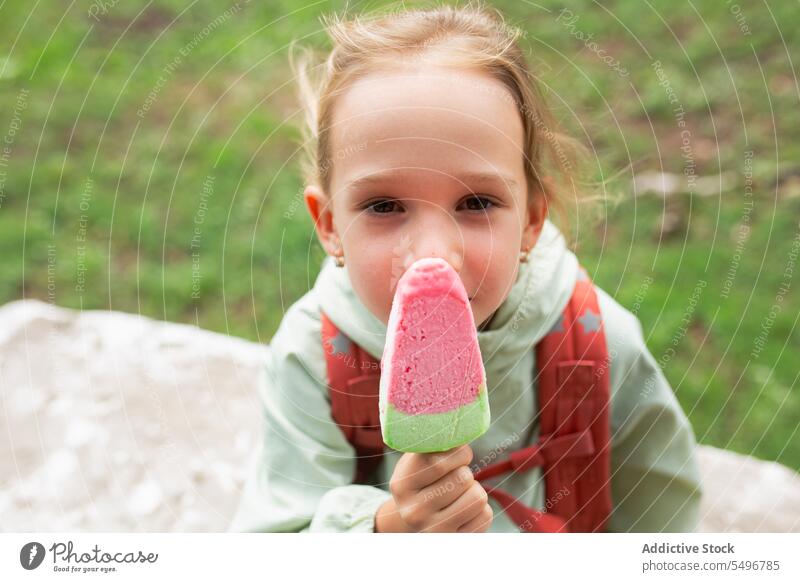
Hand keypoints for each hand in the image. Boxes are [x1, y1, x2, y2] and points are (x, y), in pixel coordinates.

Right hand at [374, 444, 492, 532]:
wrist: (413, 525)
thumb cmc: (422, 482)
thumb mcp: (417, 461)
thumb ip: (433, 444)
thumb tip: (462, 424)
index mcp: (401, 484)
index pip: (438, 461)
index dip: (458, 453)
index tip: (458, 455)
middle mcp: (413, 511)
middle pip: (463, 477)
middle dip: (465, 472)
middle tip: (455, 477)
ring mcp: (434, 532)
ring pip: (478, 496)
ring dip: (474, 490)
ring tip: (460, 494)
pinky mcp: (455, 543)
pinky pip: (486, 515)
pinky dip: (481, 509)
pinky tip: (464, 511)